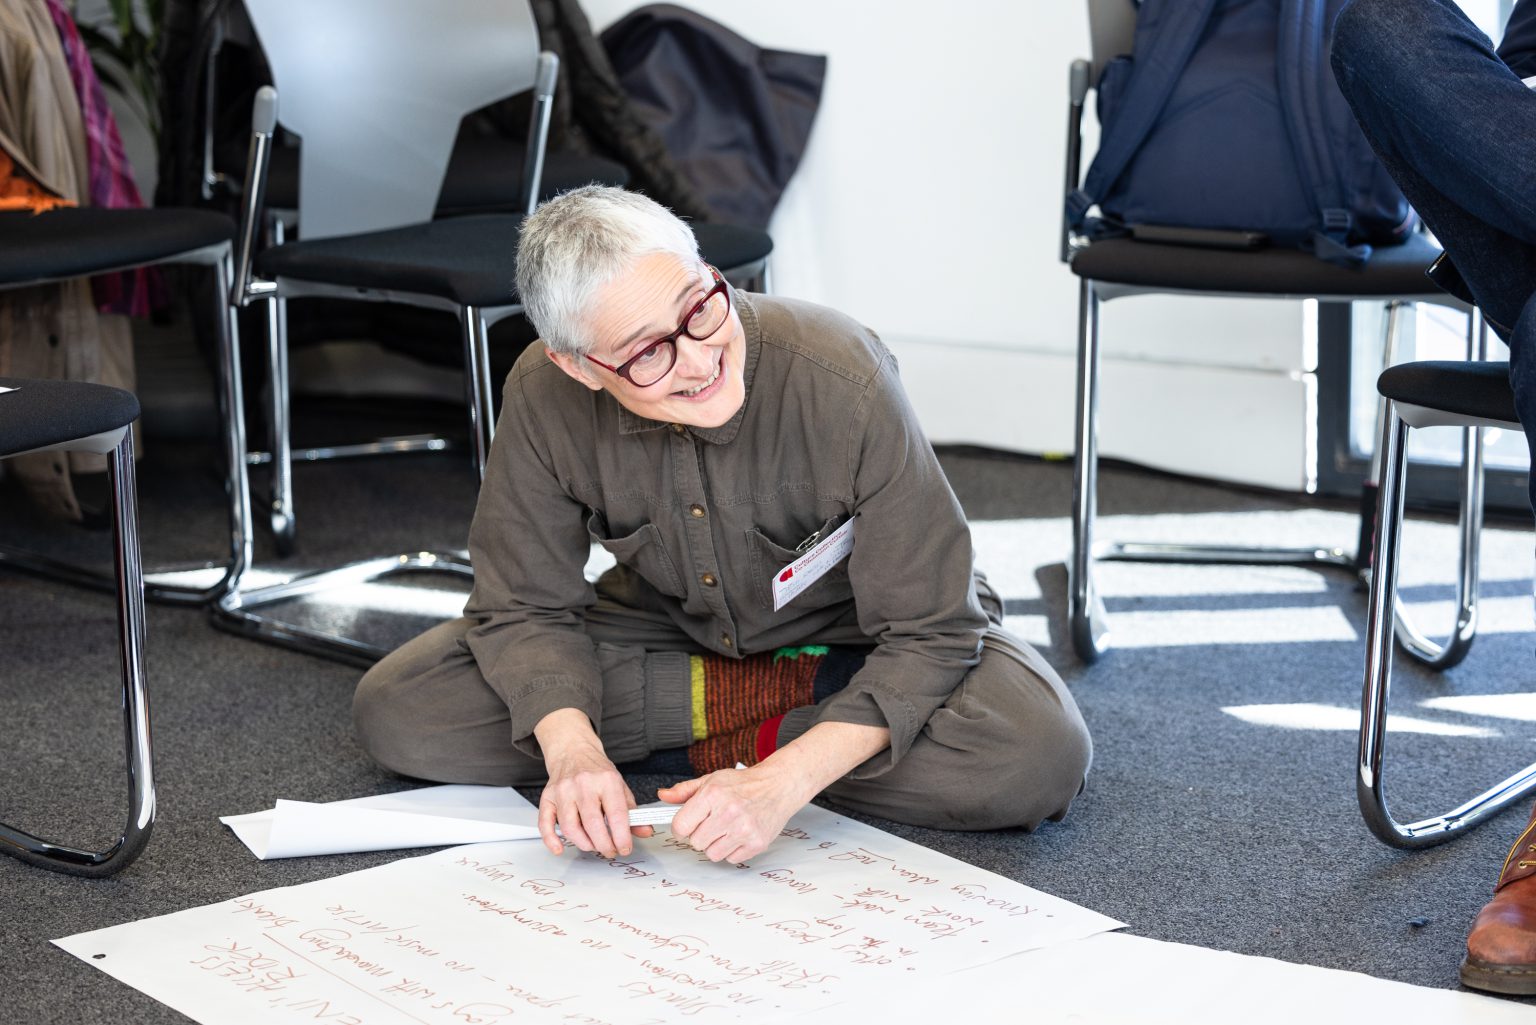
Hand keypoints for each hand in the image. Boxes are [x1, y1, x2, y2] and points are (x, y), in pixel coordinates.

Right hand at [534, 709, 652, 857]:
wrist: (574, 751)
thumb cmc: (597, 771)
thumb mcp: (620, 786)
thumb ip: (632, 811)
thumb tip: (644, 831)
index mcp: (606, 780)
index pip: (616, 814)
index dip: (622, 837)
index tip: (625, 848)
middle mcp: (583, 784)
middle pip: (592, 824)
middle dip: (603, 845)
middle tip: (610, 850)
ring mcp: (563, 790)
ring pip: (570, 827)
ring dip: (584, 844)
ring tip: (593, 846)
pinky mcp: (548, 797)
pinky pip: (545, 823)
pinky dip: (551, 839)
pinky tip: (560, 848)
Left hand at [658, 764, 808, 864]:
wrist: (778, 786)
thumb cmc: (744, 784)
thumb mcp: (712, 780)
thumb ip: (685, 791)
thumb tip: (662, 796)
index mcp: (713, 795)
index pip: (681, 826)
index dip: (680, 828)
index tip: (685, 826)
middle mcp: (728, 812)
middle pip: (695, 843)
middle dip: (699, 835)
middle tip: (711, 824)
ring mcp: (744, 830)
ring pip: (712, 854)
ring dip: (715, 845)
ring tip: (725, 829)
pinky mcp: (757, 843)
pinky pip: (731, 859)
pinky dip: (732, 850)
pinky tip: (738, 834)